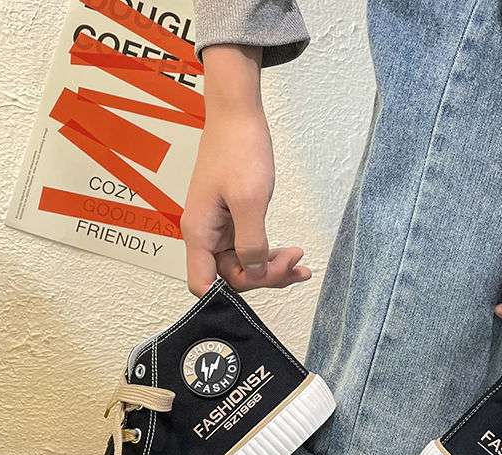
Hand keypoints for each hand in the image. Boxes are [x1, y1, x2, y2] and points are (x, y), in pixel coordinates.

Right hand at [180, 46, 309, 296]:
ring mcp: (219, 228)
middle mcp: (205, 235)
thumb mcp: (250, 200)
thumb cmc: (239, 150)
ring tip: (301, 263)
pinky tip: (292, 254)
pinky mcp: (232, 220)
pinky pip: (250, 248)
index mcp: (200, 233)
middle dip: (264, 276)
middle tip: (296, 264)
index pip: (203, 284)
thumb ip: (251, 242)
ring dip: (272, 268)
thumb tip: (254, 272)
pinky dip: (270, 254)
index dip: (230, 293)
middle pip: (230, 277)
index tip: (264, 279)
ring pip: (243, 265)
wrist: (238, 114)